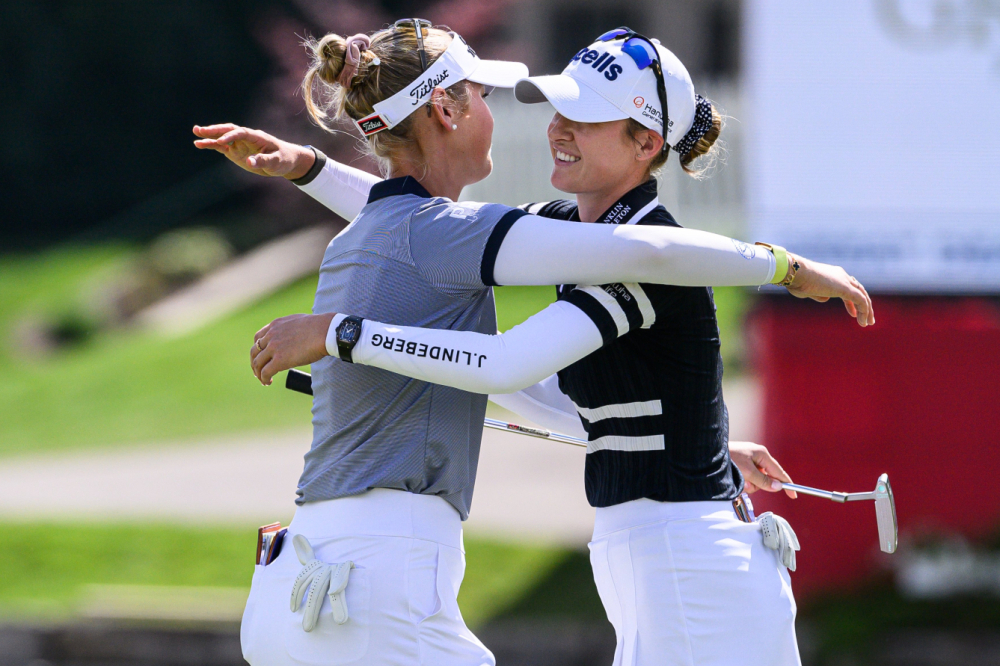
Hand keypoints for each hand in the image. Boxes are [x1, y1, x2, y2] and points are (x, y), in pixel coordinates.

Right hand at [193, 124, 314, 178]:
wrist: (285, 161)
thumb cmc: (283, 159)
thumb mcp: (276, 162)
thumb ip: (263, 161)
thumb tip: (249, 162)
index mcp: (257, 137)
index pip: (241, 133)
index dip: (231, 136)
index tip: (221, 142)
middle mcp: (246, 138)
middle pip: (229, 130)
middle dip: (215, 130)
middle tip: (200, 130)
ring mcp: (239, 144)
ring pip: (222, 136)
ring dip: (210, 135)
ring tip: (195, 132)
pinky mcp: (235, 151)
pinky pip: (221, 147)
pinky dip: (211, 145)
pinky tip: (199, 144)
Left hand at [251, 313, 334, 385]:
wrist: (325, 332)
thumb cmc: (319, 328)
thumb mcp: (298, 322)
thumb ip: (290, 329)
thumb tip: (295, 336)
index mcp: (275, 325)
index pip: (258, 338)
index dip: (257, 350)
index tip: (261, 357)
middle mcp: (271, 335)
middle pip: (254, 352)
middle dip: (255, 363)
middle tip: (258, 371)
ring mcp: (274, 347)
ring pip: (257, 363)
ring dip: (258, 373)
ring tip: (263, 380)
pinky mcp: (279, 360)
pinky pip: (265, 372)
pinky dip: (264, 379)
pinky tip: (268, 382)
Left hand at [729, 441, 796, 498]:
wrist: (707, 453)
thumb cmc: (728, 459)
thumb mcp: (747, 472)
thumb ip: (763, 481)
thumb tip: (778, 488)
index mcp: (762, 454)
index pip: (779, 471)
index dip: (786, 484)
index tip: (793, 495)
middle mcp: (757, 456)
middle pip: (766, 478)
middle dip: (756, 485)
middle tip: (745, 484)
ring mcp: (749, 460)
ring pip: (756, 481)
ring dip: (747, 484)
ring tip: (736, 479)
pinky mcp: (741, 464)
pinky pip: (747, 478)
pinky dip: (742, 482)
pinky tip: (733, 478)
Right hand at [784, 255, 874, 326]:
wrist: (795, 273)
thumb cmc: (797, 281)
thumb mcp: (807, 291)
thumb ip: (818, 295)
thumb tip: (826, 299)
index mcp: (833, 275)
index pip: (848, 288)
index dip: (852, 302)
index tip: (853, 314)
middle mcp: (841, 276)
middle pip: (859, 291)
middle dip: (865, 305)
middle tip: (868, 319)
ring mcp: (844, 281)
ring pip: (863, 296)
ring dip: (867, 310)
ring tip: (868, 323)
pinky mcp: (845, 288)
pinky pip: (860, 301)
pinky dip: (864, 311)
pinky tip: (863, 322)